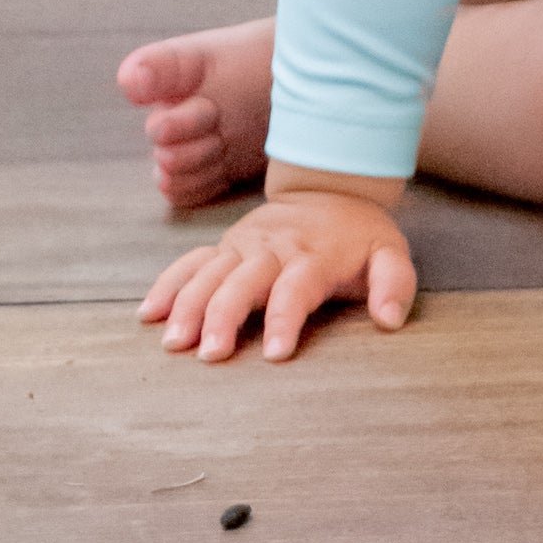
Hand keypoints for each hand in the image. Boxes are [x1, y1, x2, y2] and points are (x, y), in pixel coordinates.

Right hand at [139, 188, 415, 362]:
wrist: (330, 188)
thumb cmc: (359, 235)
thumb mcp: (390, 252)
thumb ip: (394, 284)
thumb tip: (390, 320)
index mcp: (315, 253)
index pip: (297, 286)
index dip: (286, 317)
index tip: (276, 353)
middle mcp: (274, 248)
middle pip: (243, 281)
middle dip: (224, 316)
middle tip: (210, 355)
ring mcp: (245, 245)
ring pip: (210, 273)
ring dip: (189, 305)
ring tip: (173, 342)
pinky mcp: (226, 245)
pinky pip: (192, 261)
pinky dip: (169, 284)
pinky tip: (149, 313)